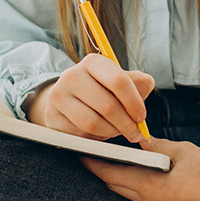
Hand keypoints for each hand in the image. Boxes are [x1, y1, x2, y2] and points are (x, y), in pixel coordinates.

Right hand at [25, 54, 153, 142]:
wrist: (68, 100)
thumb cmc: (101, 90)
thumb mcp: (119, 83)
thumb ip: (137, 83)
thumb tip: (148, 83)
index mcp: (93, 62)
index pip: (118, 81)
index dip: (134, 102)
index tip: (141, 117)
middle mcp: (72, 75)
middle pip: (107, 105)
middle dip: (126, 123)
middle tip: (134, 132)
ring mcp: (58, 95)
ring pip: (93, 123)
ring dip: (112, 132)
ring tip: (118, 131)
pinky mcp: (51, 115)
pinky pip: (79, 133)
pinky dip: (95, 138)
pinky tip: (100, 132)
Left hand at [81, 141, 199, 200]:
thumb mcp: (183, 151)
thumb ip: (157, 147)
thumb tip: (141, 141)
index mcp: (149, 187)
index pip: (111, 174)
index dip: (93, 163)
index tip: (79, 153)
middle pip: (116, 186)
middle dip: (104, 171)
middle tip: (93, 155)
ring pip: (131, 195)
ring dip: (122, 180)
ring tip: (117, 163)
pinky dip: (139, 188)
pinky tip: (145, 177)